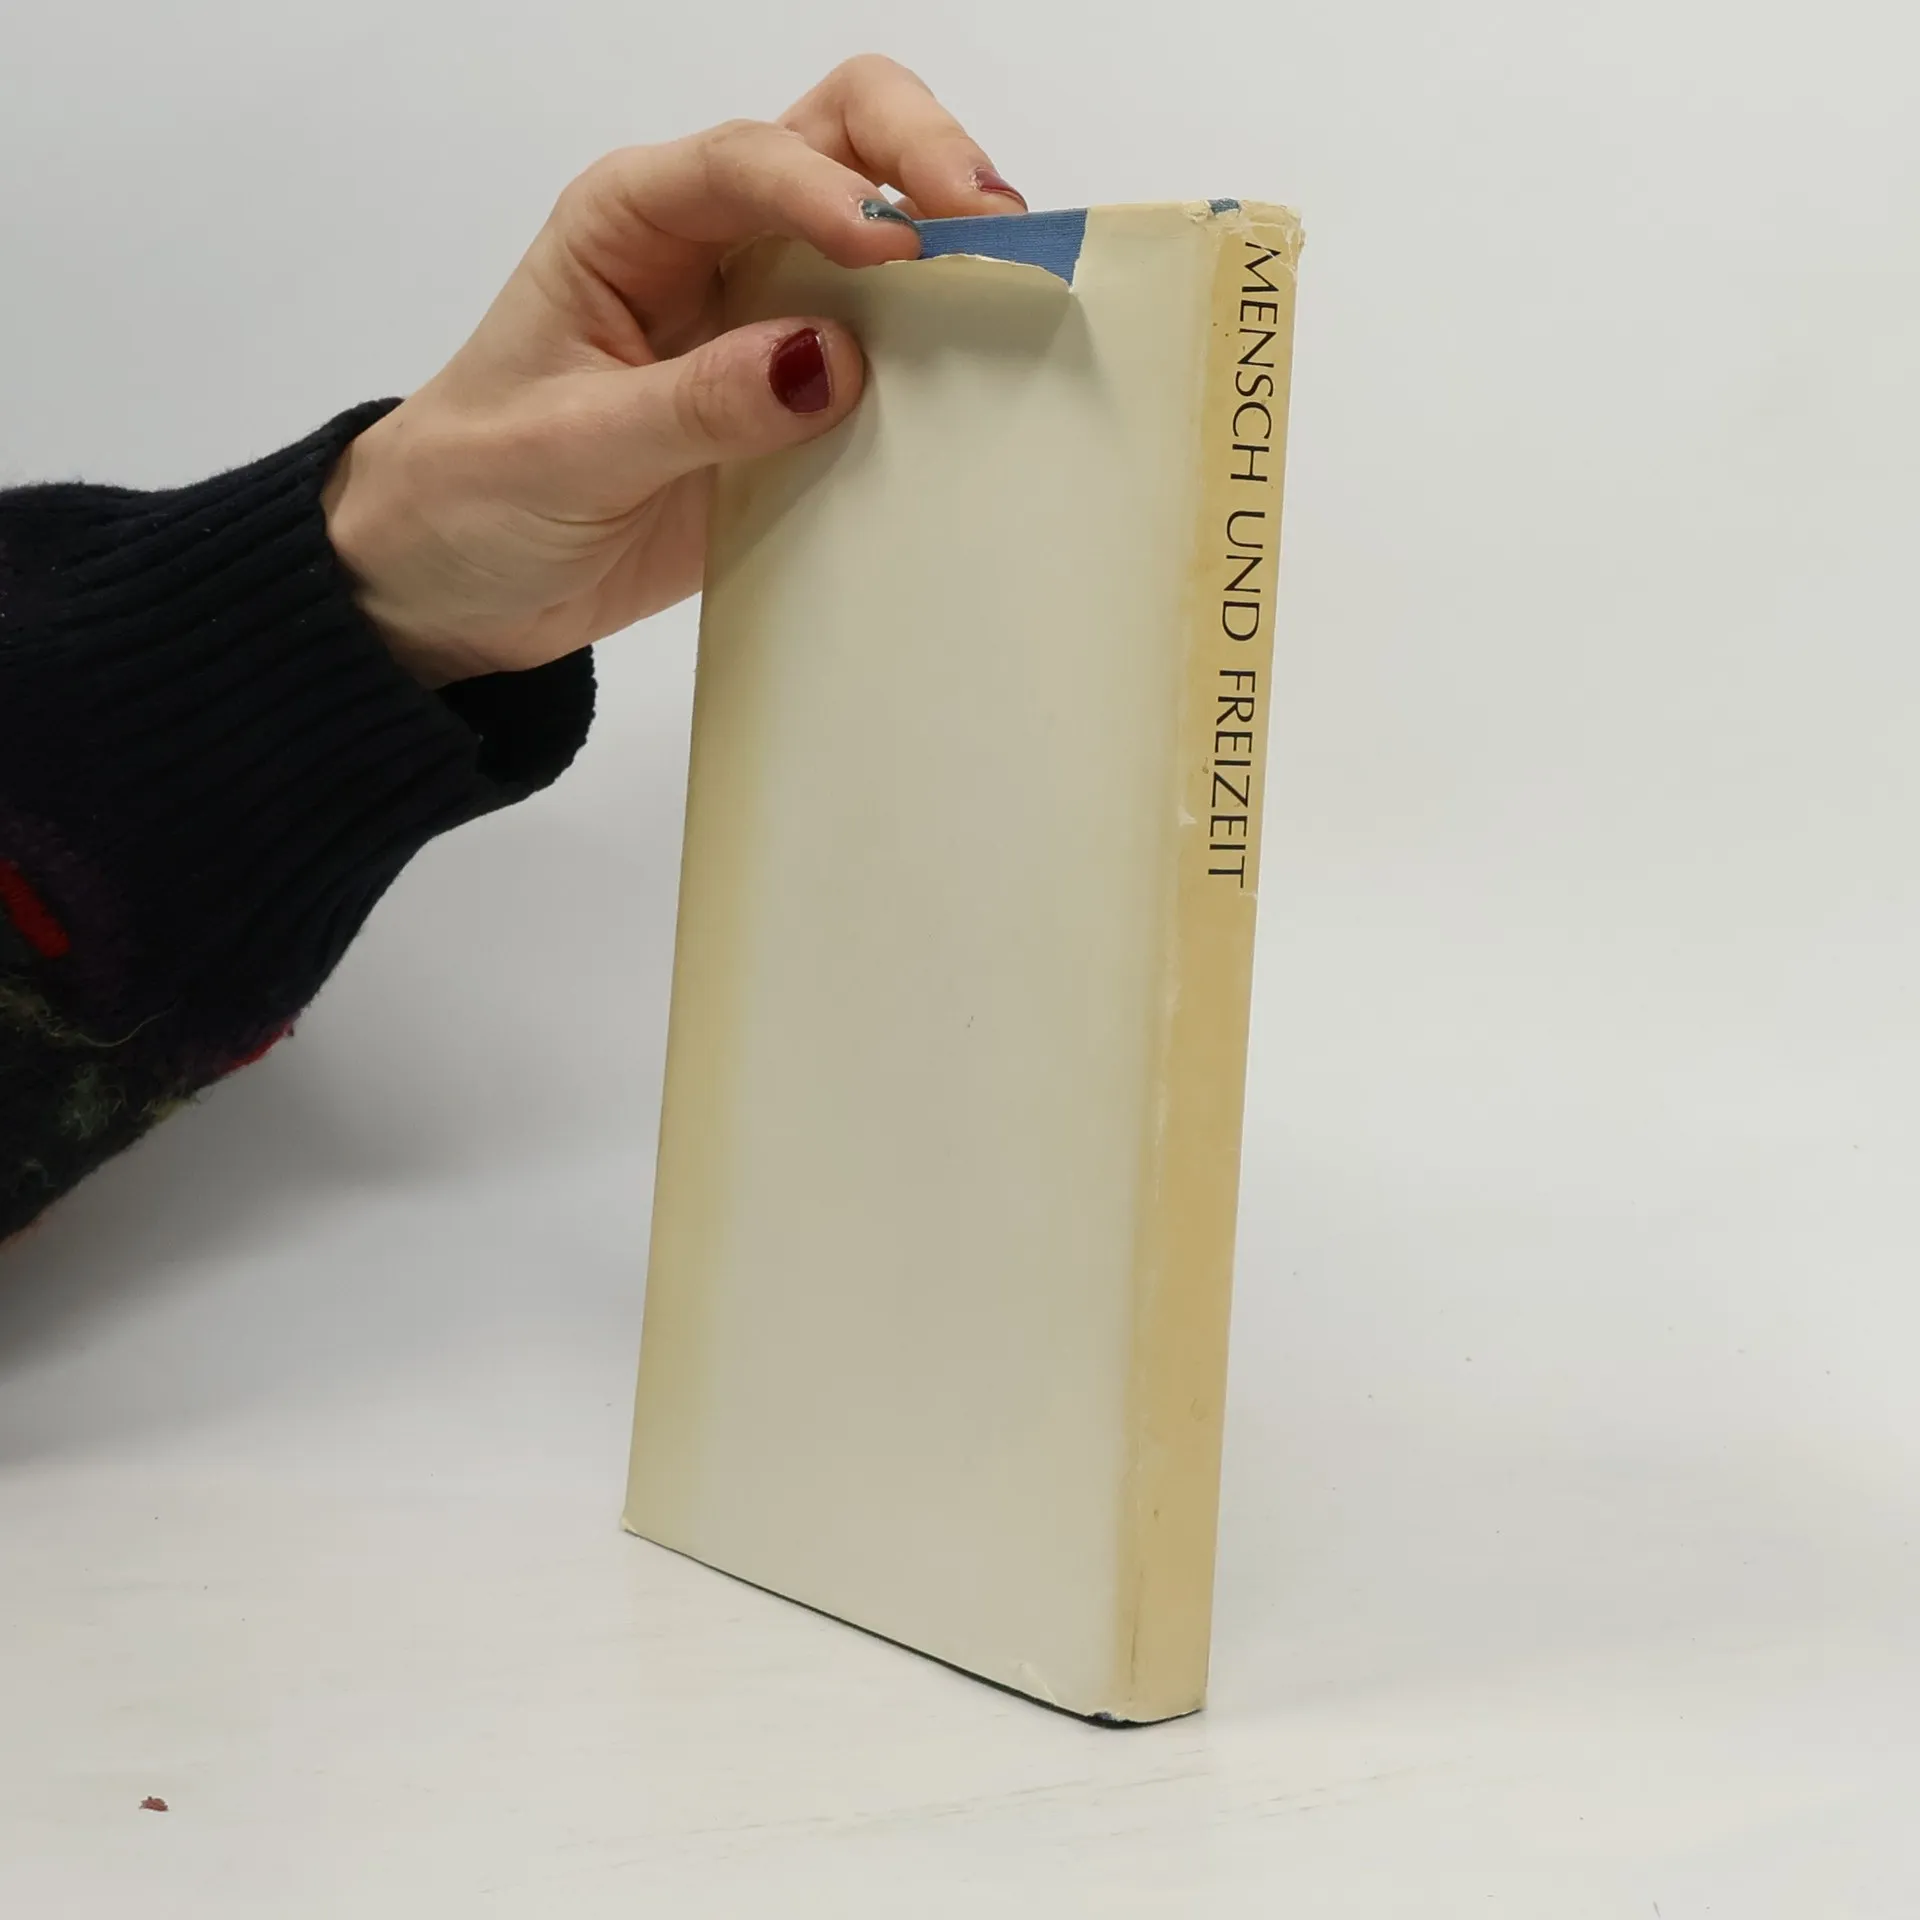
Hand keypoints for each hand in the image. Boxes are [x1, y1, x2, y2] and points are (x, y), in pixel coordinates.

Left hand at [321, 55, 1026, 686]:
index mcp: (632, 223)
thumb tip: (832, 360)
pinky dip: (941, 358)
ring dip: (953, 252)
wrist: (459, 586)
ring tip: (1018, 295)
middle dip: (924, 160)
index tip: (898, 253)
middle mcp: (711, 246)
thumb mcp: (570, 451)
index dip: (832, 191)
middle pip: (841, 138)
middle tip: (993, 226)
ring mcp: (765, 322)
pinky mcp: (798, 406)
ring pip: (883, 238)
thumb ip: (698, 404)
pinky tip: (985, 385)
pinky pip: (889, 361)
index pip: (747, 162)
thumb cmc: (476, 492)